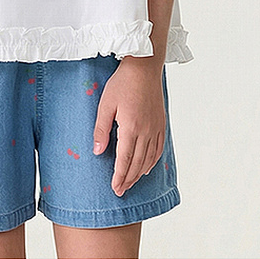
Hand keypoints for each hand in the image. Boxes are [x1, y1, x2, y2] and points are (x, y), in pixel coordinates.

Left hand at [92, 59, 165, 196]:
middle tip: (121, 191)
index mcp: (131, 127)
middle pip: (137, 163)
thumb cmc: (123, 83)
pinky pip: (158, 148)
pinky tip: (146, 167)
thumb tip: (98, 152)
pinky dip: (152, 161)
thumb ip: (101, 129)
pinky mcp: (161, 123)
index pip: (124, 160)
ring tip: (131, 182)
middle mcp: (146, 131)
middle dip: (128, 179)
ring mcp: (155, 128)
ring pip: (148, 158)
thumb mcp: (105, 104)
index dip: (119, 177)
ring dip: (139, 173)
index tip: (115, 189)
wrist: (144, 67)